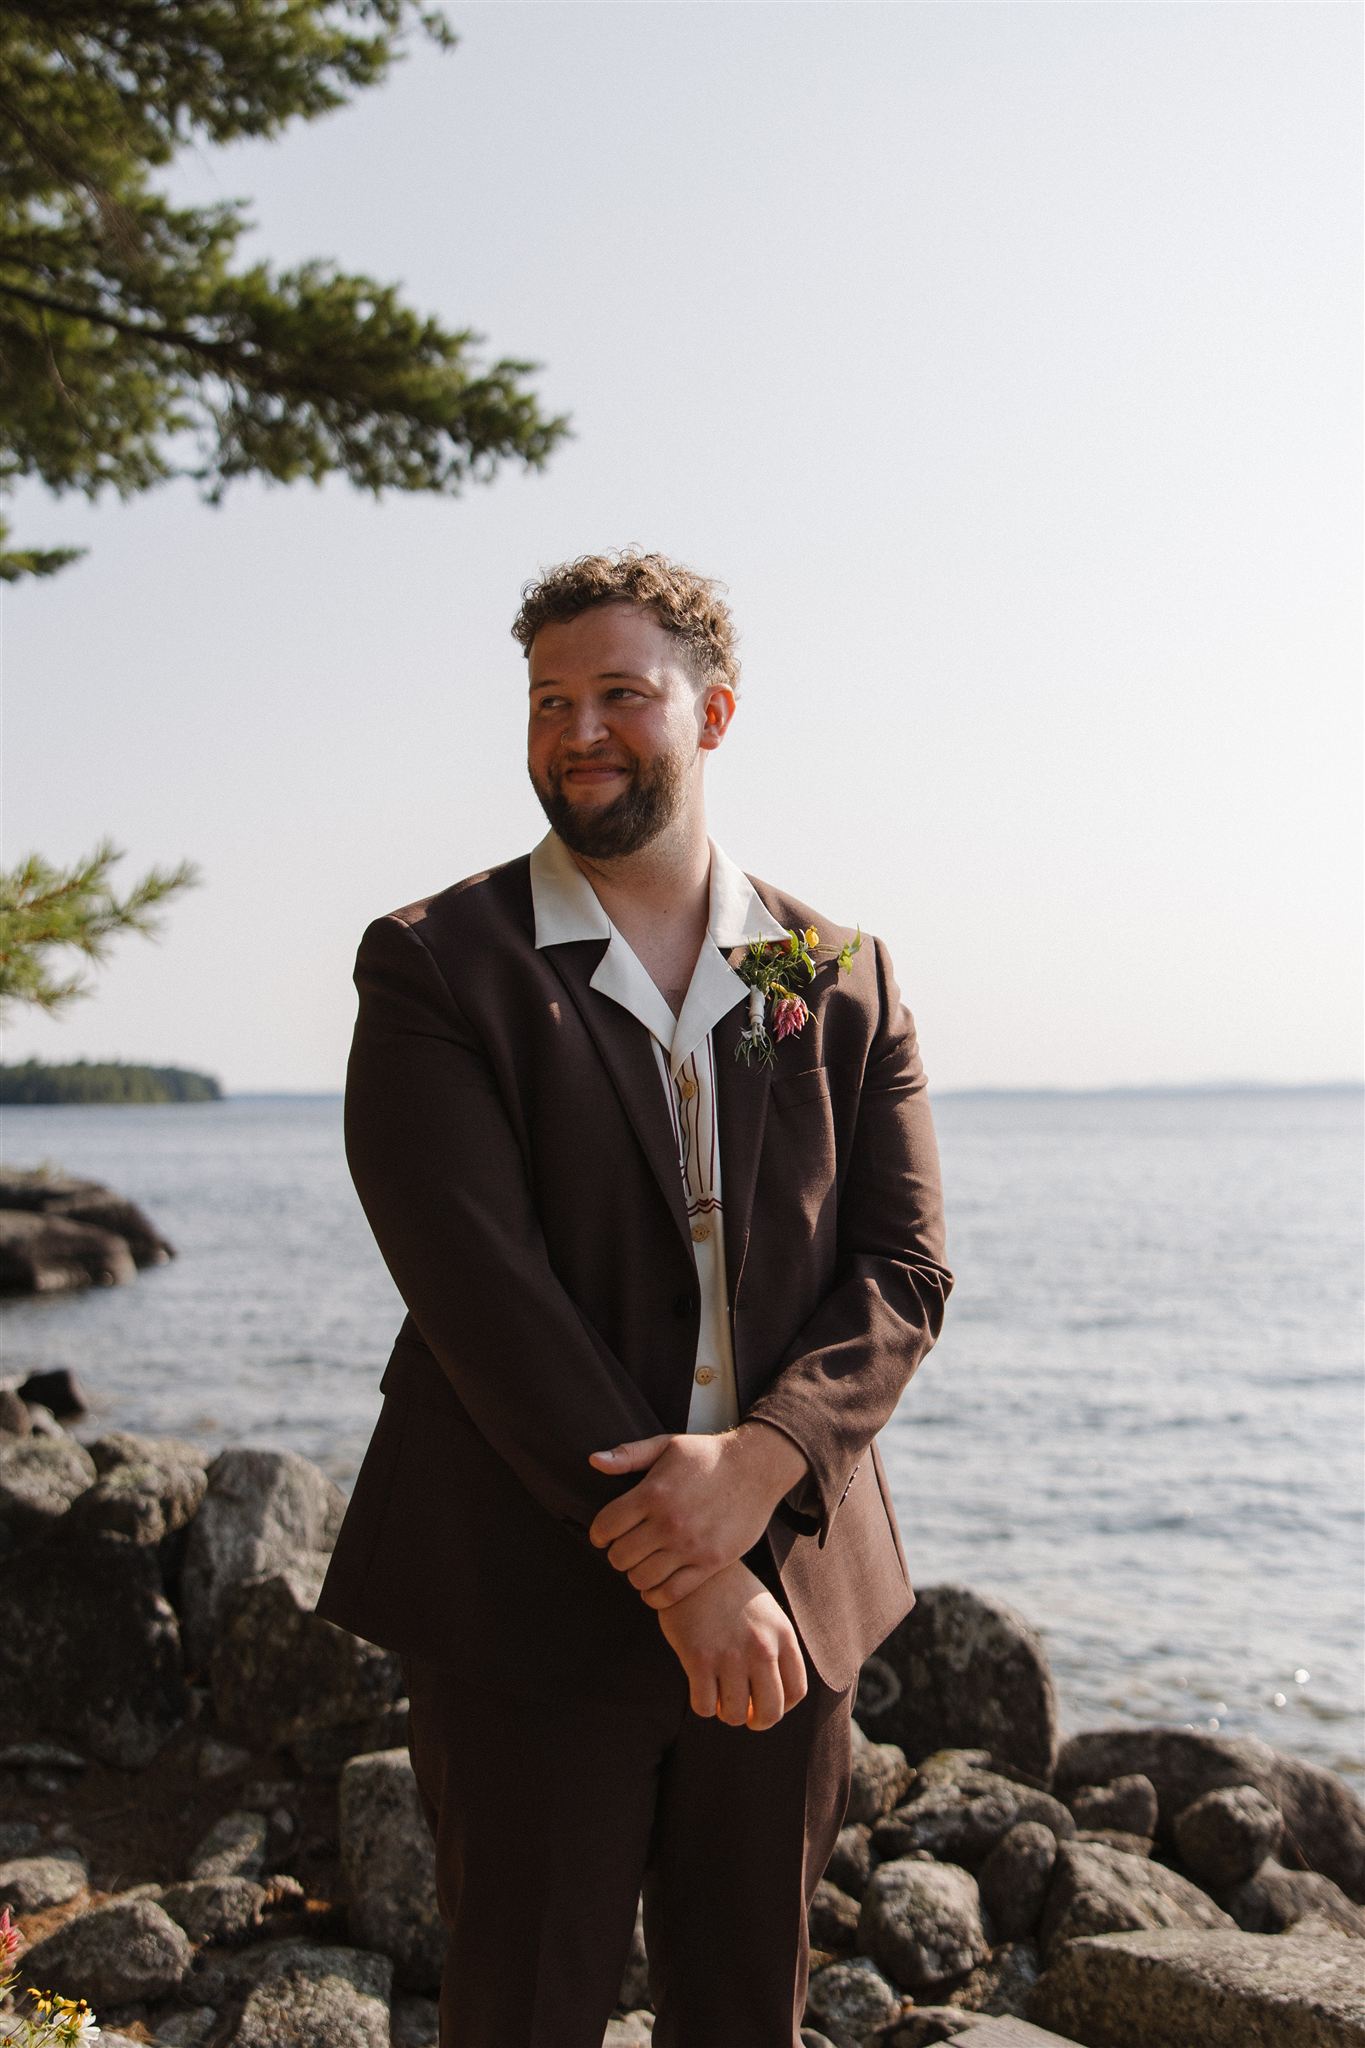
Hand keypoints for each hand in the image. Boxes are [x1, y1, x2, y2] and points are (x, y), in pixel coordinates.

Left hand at [587, 1423, 809, 1608]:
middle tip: (624, 1549)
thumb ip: (628, 1455)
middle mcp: (669, 1522)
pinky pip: (671, 1593)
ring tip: (641, 1564)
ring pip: (641, 1578)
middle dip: (616, 1554)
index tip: (603, 1535)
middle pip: (620, 1556)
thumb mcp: (667, 1445)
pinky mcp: (710, 1563)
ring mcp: (690, 1546)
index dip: (598, 1533)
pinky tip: (655, 1584)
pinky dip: (656, 1595)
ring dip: (634, 1574)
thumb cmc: (707, 1455)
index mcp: (653, 1492)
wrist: (757, 1468)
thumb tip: (593, 1461)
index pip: (606, 1526)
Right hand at [656, 1561, 808, 1728]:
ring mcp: (730, 1654)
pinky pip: (704, 1706)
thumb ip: (776, 1650)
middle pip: (770, 1712)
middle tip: (744, 1715)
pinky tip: (700, 1689)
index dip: (782, 1707)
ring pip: (734, 1715)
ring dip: (726, 1713)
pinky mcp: (698, 1658)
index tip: (765, 1704)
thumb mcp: (767, 1614)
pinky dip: (702, 1705)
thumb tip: (777, 1699)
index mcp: (782, 1636)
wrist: (695, 1568)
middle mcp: (761, 1648)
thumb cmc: (731, 1593)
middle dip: (757, 1722)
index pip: (796, 1692)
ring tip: (719, 1697)